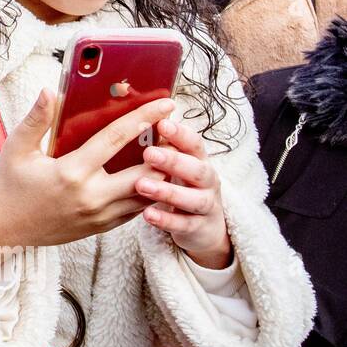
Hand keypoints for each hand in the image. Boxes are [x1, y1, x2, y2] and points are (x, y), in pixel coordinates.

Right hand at [0, 92, 172, 249]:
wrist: (4, 228)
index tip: (164, 104)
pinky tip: (152, 176)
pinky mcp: (102, 227)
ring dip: (162, 173)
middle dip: (166, 150)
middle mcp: (91, 196)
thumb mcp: (17, 149)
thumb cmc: (10, 186)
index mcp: (72, 172)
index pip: (116, 139)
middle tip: (176, 131)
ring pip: (147, 195)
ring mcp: (100, 215)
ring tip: (170, 152)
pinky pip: (137, 210)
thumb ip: (36, 120)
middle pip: (146, 172)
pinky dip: (149, 192)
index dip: (144, 118)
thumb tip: (49, 92)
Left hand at [137, 119, 232, 269]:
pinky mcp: (198, 228)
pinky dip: (167, 220)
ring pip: (193, 199)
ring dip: (168, 191)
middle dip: (174, 161)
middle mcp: (207, 181)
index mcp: (199, 161)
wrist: (205, 227)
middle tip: (149, 153)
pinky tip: (147, 215)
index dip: (181, 133)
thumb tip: (139, 117)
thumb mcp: (177, 166)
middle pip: (197, 169)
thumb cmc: (182, 186)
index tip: (162, 122)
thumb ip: (164, 147)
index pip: (194, 144)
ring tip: (142, 185)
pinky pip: (184, 225)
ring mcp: (205, 206)